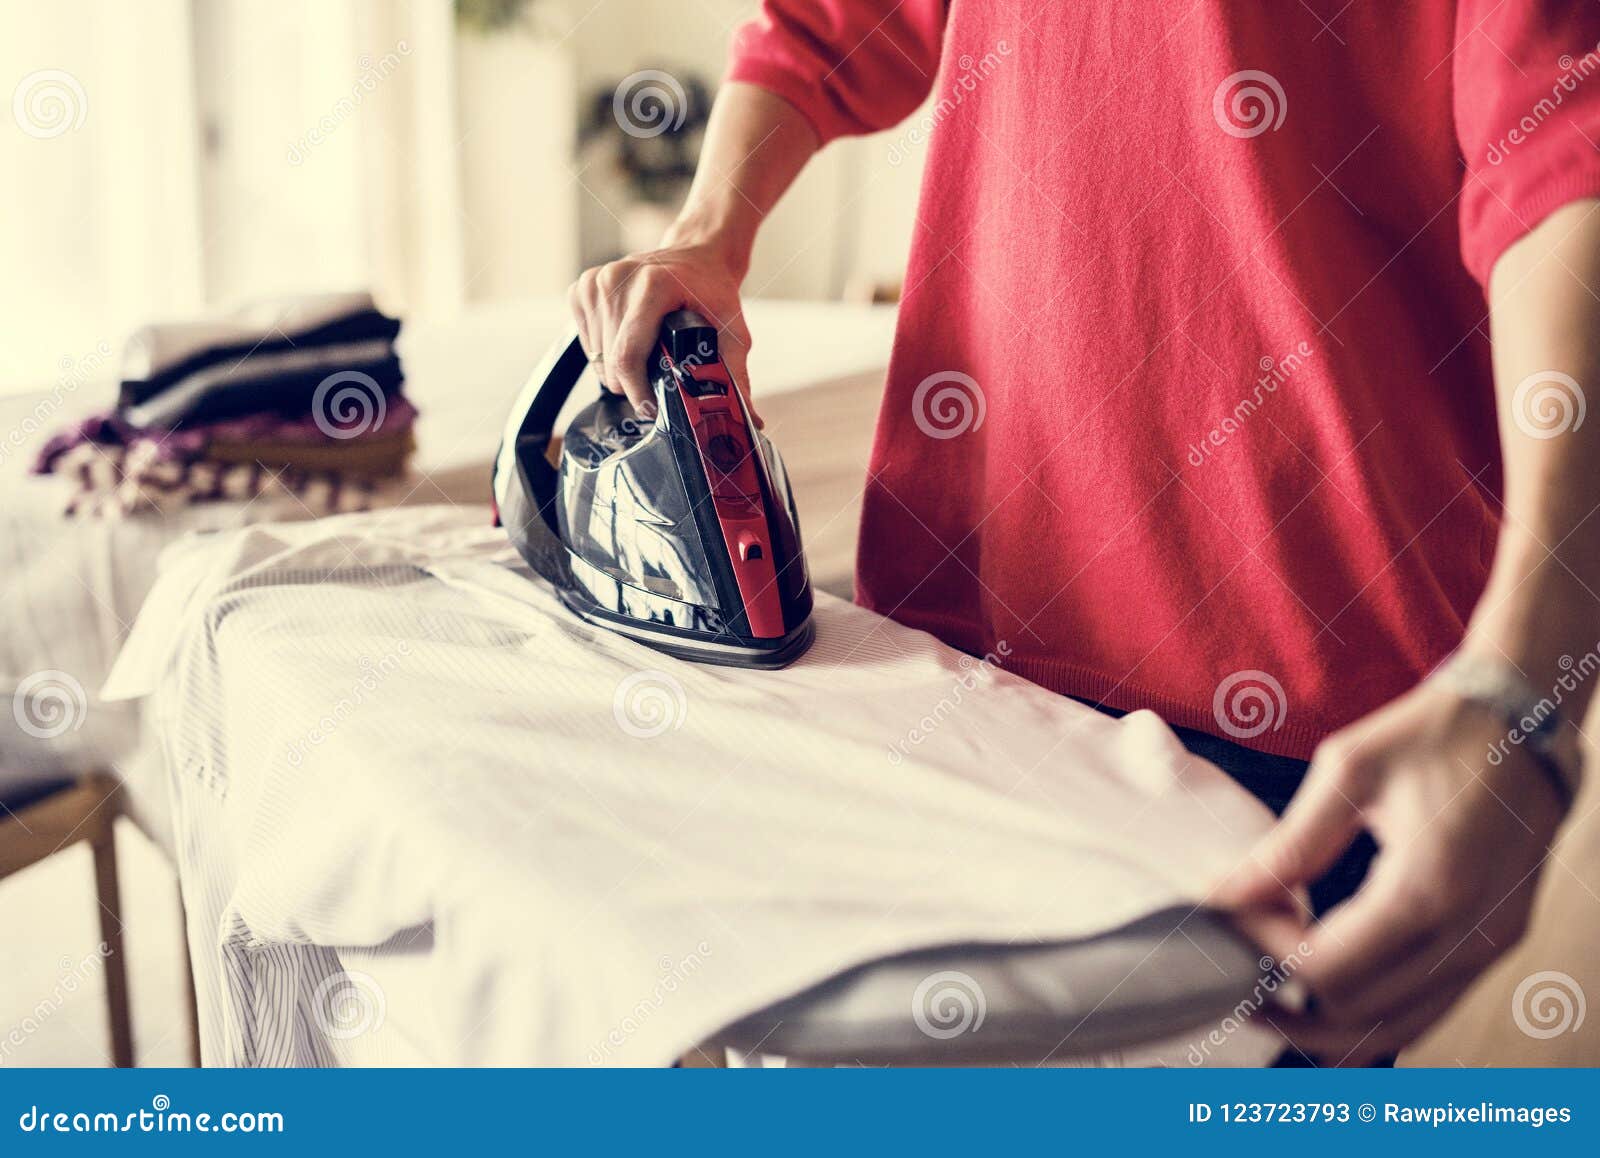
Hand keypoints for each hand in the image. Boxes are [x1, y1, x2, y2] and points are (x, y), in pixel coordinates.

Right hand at [568, 239, 758, 423]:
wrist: (698, 255)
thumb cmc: (712, 290)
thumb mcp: (732, 331)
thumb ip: (737, 376)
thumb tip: (748, 418)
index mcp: (653, 286)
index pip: (627, 356)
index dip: (637, 392)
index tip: (652, 408)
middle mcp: (619, 279)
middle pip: (610, 360)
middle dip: (631, 384)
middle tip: (655, 383)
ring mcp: (598, 281)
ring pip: (596, 354)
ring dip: (617, 368)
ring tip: (646, 357)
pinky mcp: (585, 286)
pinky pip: (586, 339)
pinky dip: (604, 350)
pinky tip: (628, 339)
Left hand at [1214, 680, 1569, 1064]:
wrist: (1524, 720)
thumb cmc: (1434, 733)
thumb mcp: (1348, 771)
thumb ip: (1288, 844)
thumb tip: (1225, 895)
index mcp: (1426, 888)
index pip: (1326, 966)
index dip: (1267, 957)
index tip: (1228, 927)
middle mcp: (1467, 933)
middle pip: (1357, 1013)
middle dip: (1287, 1001)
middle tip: (1233, 974)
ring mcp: (1489, 946)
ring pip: (1396, 1028)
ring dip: (1326, 1023)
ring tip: (1265, 994)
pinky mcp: (1495, 944)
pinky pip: (1427, 1008)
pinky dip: (1370, 1014)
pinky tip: (1322, 990)